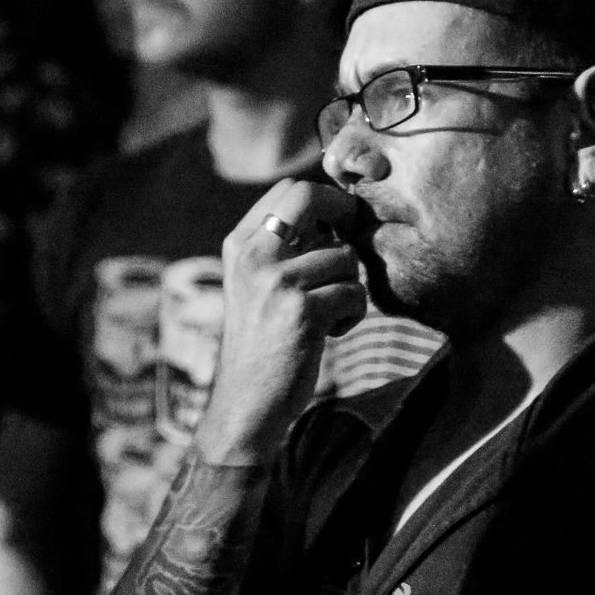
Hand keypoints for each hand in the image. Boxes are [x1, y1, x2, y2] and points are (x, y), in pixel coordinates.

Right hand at [195, 178, 366, 465]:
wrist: (246, 404)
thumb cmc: (263, 346)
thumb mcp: (258, 287)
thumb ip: (285, 250)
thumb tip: (337, 216)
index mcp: (240, 245)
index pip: (288, 189)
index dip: (325, 200)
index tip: (339, 227)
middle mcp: (252, 256)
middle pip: (309, 197)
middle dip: (343, 215)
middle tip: (350, 248)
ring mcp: (275, 282)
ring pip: (344, 256)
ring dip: (350, 286)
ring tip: (330, 313)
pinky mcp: (301, 311)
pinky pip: (354, 292)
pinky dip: (353, 315)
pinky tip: (330, 334)